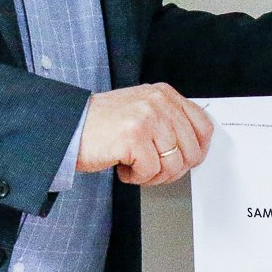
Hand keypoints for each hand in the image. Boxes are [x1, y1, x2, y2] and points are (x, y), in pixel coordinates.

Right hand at [77, 83, 213, 185]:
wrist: (68, 128)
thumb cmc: (102, 125)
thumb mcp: (142, 110)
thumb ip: (169, 121)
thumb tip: (194, 146)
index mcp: (164, 94)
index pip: (203, 125)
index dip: (198, 150)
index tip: (187, 161)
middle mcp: (158, 102)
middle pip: (191, 151)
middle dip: (173, 169)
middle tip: (153, 169)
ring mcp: (147, 118)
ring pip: (173, 165)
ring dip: (153, 176)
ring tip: (135, 167)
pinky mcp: (134, 137)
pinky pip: (151, 171)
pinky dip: (136, 178)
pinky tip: (123, 167)